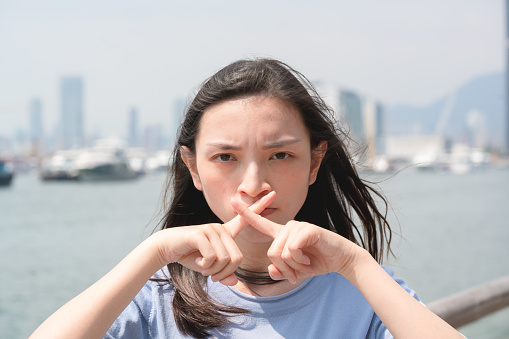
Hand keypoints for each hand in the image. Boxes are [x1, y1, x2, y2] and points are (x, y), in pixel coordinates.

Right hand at [154, 191, 275, 285]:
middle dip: (224, 272)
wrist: (166, 248)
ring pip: (225, 259)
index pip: (246, 218)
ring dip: (213, 271)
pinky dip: (205, 266)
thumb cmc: (189, 255)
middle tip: (212, 275)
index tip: (273, 194)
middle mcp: (220, 228)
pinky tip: (197, 263)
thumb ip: (223, 273)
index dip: (259, 207)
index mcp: (226, 232)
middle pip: (237, 258)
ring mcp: (211, 230)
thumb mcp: (209, 267)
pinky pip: (212, 257)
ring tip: (203, 267)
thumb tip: (235, 282)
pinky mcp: (201, 234)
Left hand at [231, 197, 359, 283]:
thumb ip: (281, 272)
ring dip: (294, 266)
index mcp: (282, 234)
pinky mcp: (308, 229)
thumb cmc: (317, 262)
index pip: (261, 222)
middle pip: (272, 252)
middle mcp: (288, 227)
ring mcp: (298, 226)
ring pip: (281, 253)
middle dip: (284, 269)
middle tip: (296, 274)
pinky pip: (292, 249)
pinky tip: (309, 260)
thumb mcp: (295, 271)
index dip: (246, 213)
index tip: (232, 201)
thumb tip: (271, 271)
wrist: (341, 260)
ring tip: (306, 265)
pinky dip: (300, 260)